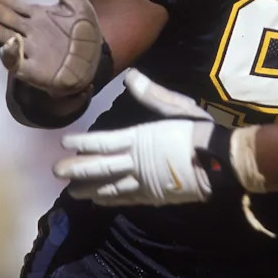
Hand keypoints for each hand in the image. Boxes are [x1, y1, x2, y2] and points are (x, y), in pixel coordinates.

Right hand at [0, 0, 102, 97]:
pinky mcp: (32, 69)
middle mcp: (26, 32)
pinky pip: (17, 62)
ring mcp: (28, 50)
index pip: (11, 3)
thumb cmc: (83, 33)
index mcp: (34, 16)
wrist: (94, 62)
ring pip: (5, 38)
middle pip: (3, 18)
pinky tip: (10, 42)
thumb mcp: (77, 4)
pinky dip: (11, 53)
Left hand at [53, 69, 230, 205]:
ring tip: (71, 191)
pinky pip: (126, 199)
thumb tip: (131, 77)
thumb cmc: (199, 130)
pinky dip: (110, 200)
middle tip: (56, 171)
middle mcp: (136, 162)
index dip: (81, 144)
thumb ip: (152, 94)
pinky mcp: (153, 196)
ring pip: (110, 187)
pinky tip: (99, 201)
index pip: (102, 142)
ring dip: (89, 188)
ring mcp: (144, 182)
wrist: (221, 161)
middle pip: (100, 167)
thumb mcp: (178, 106)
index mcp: (139, 138)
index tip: (64, 144)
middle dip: (77, 169)